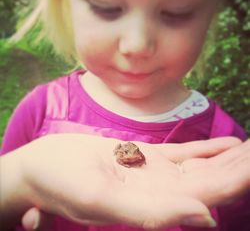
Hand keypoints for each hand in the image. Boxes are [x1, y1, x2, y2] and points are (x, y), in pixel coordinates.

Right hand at [2, 134, 247, 229]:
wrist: (43, 165)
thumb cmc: (60, 182)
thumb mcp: (98, 197)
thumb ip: (148, 213)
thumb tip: (206, 220)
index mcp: (152, 206)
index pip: (209, 196)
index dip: (238, 181)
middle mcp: (159, 193)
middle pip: (212, 181)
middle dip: (241, 168)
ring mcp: (154, 174)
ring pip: (203, 167)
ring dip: (232, 159)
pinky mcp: (145, 157)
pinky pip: (185, 155)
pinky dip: (208, 150)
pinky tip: (228, 145)